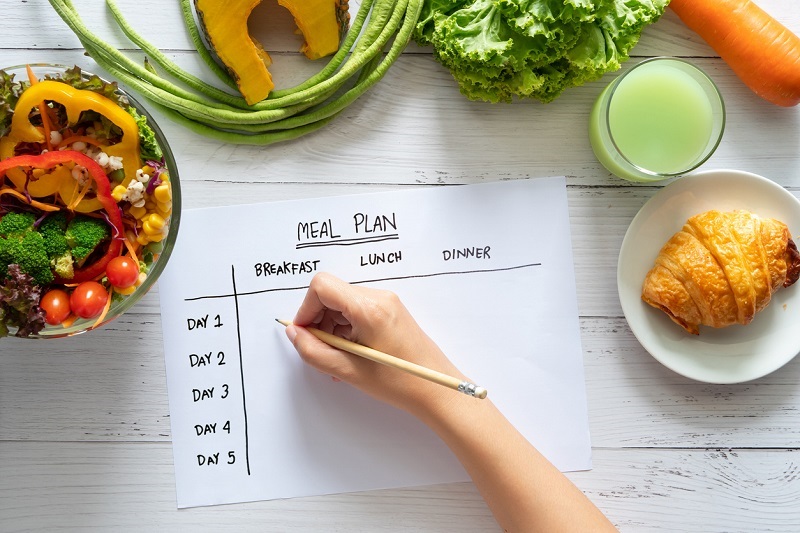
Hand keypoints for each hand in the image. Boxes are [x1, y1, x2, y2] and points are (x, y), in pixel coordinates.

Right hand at [284, 272, 466, 416]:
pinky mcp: (391, 311)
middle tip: (321, 351)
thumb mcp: (348, 371)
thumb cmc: (400, 382)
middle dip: (319, 321)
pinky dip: (346, 329)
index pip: (322, 287)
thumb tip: (295, 333)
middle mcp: (379, 297)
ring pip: (343, 304)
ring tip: (337, 359)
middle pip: (332, 294)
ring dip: (332, 328)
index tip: (304, 333)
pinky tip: (350, 355)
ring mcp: (387, 302)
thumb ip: (314, 351)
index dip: (306, 309)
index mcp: (369, 308)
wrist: (437, 390)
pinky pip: (357, 311)